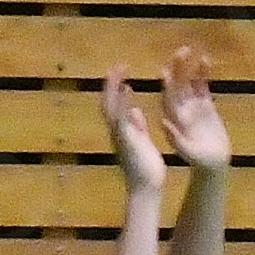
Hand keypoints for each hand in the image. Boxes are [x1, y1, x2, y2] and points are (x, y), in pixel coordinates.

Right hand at [101, 68, 165, 194]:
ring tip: (117, 69)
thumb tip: (134, 111)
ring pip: (110, 105)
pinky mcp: (125, 139)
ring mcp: (118, 134)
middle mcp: (116, 131)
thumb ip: (137, 126)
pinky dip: (122, 101)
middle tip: (116, 65)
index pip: (114, 106)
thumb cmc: (146, 170)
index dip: (115, 90)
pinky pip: (121, 116)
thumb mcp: (142, 143)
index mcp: (121, 131)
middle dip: (110, 83)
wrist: (147, 189)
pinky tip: (126, 87)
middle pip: (108, 101)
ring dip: (112, 86)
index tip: (121, 75)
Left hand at [159, 45, 230, 172]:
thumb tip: (164, 123)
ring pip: (189, 82)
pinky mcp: (206, 105)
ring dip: (188, 67)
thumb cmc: (200, 162)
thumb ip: (176, 139)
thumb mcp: (189, 153)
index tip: (165, 71)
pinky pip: (203, 86)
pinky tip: (206, 60)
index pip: (168, 98)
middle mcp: (182, 109)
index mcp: (174, 119)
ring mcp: (193, 106)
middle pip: (177, 85)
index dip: (167, 85)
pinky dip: (204, 74)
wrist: (213, 164)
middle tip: (179, 51)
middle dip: (177, 68)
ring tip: (189, 49)